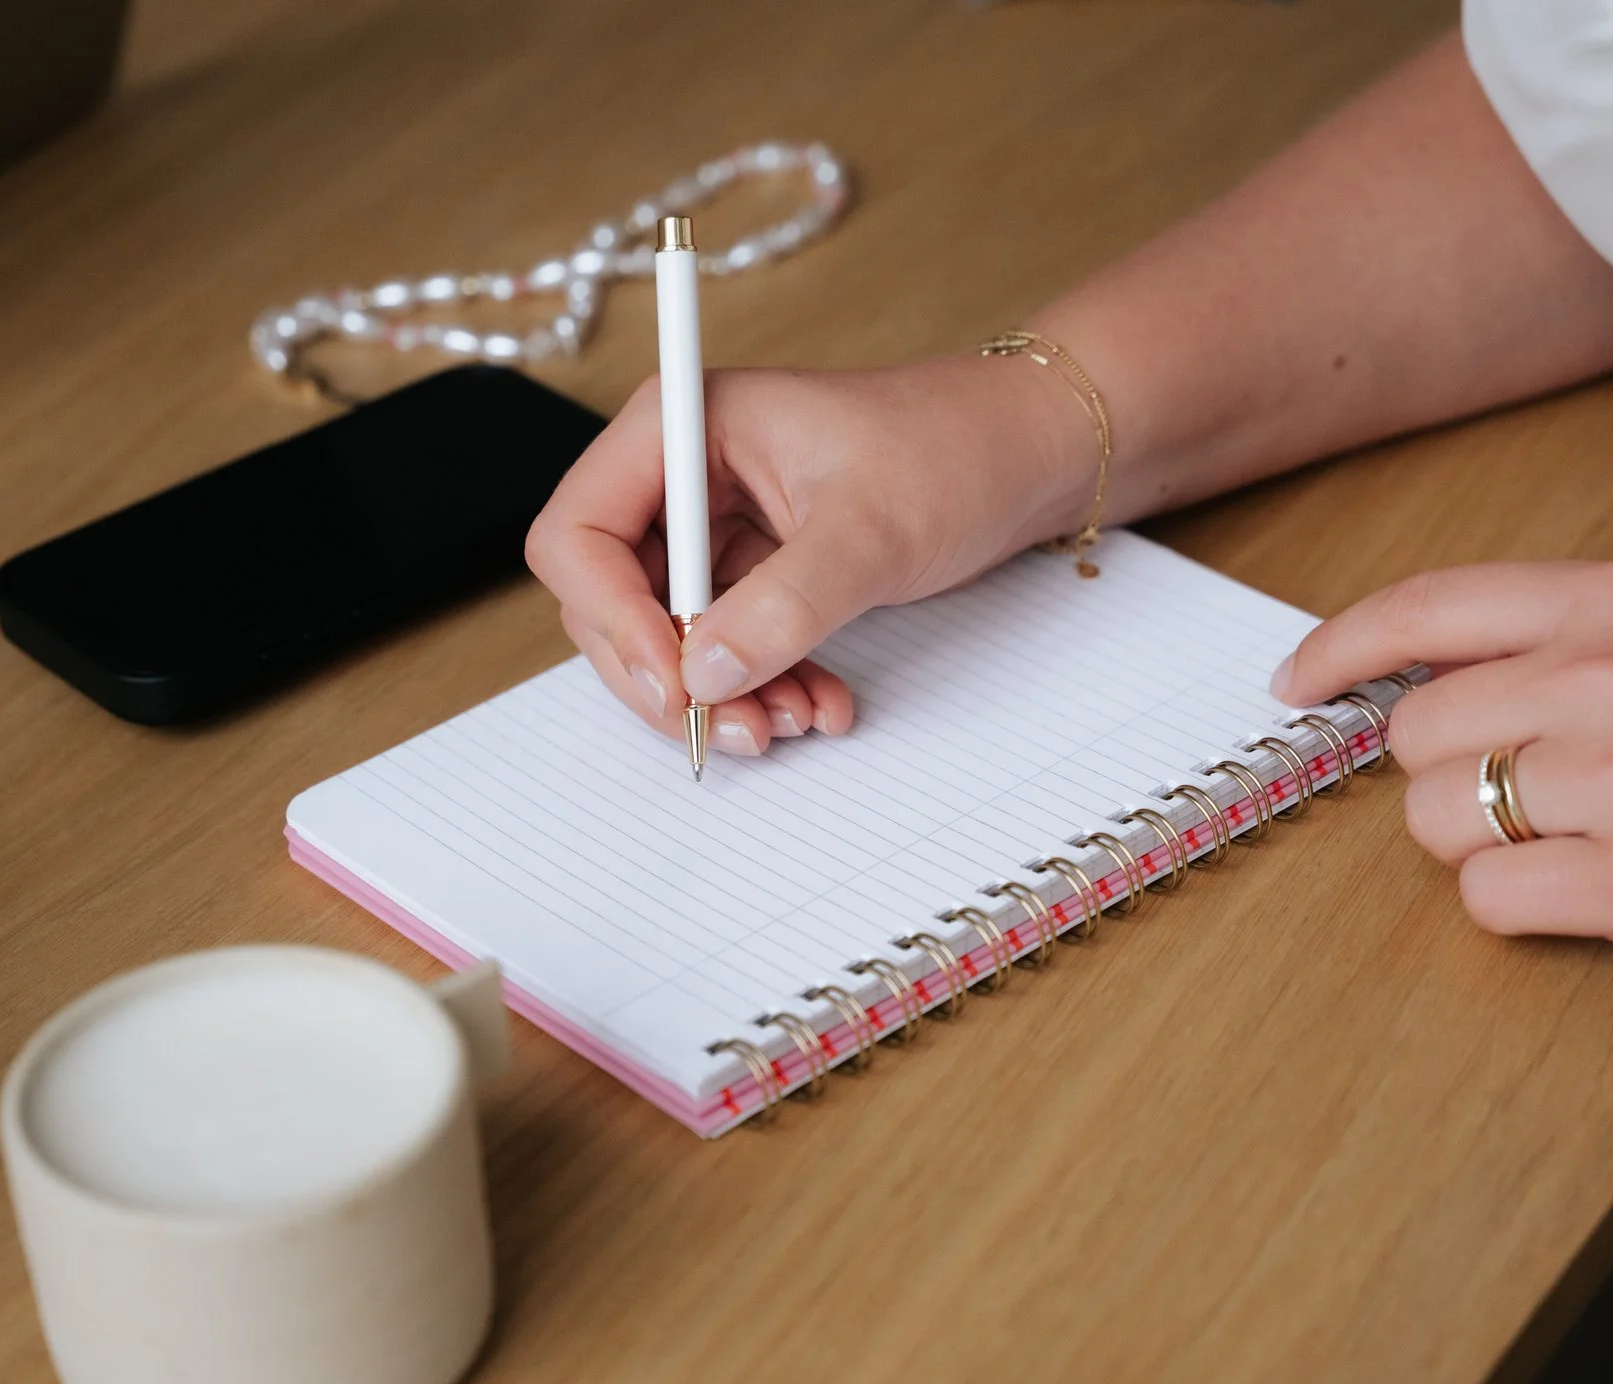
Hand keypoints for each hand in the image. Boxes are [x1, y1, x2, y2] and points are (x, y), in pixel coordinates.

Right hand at [525, 356, 1091, 754]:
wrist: (1031, 454)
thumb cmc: (954, 450)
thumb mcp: (868, 532)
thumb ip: (783, 606)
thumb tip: (704, 675)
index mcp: (684, 426)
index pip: (581, 532)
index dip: (609, 615)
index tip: (673, 679)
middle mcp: (684, 474)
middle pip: (609, 598)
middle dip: (666, 674)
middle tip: (726, 729)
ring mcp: (716, 525)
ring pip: (669, 636)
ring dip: (717, 694)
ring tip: (788, 725)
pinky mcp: (756, 569)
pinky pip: (726, 647)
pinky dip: (762, 687)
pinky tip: (819, 707)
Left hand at [1273, 562, 1612, 1001]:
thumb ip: (1551, 640)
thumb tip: (1404, 671)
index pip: (1422, 609)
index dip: (1338, 652)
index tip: (1296, 684)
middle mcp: (1609, 674)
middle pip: (1413, 736)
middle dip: (1445, 778)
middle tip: (1537, 798)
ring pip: (1435, 824)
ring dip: (1483, 849)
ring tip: (1588, 842)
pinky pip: (1489, 903)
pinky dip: (1522, 911)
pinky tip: (1600, 892)